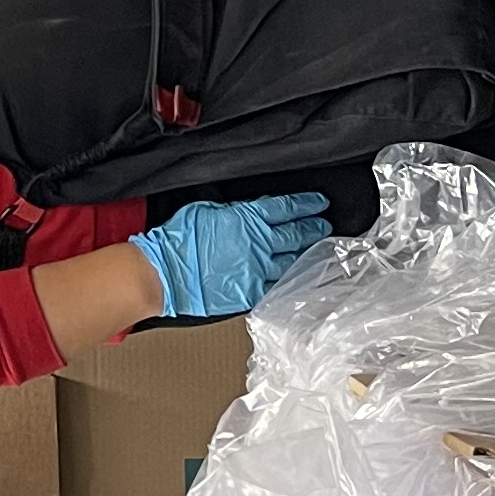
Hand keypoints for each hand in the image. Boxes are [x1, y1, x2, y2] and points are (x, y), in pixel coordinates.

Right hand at [130, 190, 334, 319]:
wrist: (169, 272)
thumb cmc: (180, 239)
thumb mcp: (206, 209)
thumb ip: (231, 211)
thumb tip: (244, 212)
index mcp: (248, 218)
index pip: (286, 209)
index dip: (306, 205)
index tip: (319, 203)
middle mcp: (259, 243)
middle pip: (295, 234)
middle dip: (313, 229)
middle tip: (325, 227)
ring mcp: (258, 270)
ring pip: (291, 261)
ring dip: (307, 255)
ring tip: (318, 252)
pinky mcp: (251, 292)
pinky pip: (277, 286)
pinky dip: (291, 281)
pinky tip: (299, 278)